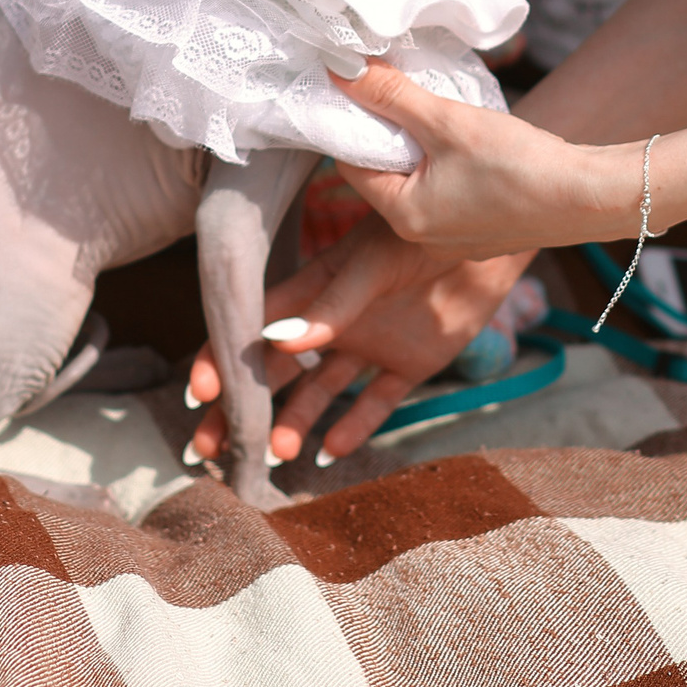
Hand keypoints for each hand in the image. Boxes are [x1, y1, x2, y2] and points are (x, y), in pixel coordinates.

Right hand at [185, 216, 533, 464]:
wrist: (488, 232)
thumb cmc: (419, 233)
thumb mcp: (371, 265)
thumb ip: (329, 305)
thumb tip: (275, 340)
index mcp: (315, 289)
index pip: (257, 327)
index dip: (224, 357)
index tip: (198, 390)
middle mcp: (335, 320)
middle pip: (277, 371)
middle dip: (243, 407)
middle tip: (211, 447)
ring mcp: (371, 343)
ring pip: (321, 392)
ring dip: (297, 422)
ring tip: (280, 454)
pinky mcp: (411, 362)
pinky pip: (377, 401)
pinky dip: (356, 427)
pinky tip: (332, 451)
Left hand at [330, 62, 636, 259]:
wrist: (591, 198)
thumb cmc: (519, 164)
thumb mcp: (447, 120)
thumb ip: (392, 95)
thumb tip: (341, 70)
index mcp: (403, 217)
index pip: (351, 165)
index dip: (356, 123)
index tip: (367, 90)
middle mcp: (421, 239)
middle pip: (384, 176)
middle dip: (392, 136)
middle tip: (406, 96)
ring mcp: (454, 242)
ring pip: (419, 184)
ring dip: (424, 150)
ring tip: (443, 117)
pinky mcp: (483, 235)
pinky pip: (449, 196)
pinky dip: (451, 168)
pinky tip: (474, 146)